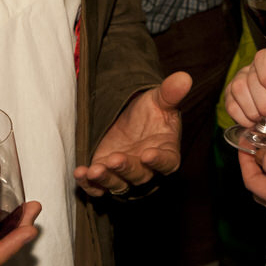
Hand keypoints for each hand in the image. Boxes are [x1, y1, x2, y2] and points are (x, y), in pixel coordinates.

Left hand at [75, 72, 189, 196]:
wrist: (130, 118)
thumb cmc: (152, 112)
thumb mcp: (160, 99)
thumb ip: (171, 92)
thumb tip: (184, 77)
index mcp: (167, 153)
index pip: (166, 162)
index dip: (158, 161)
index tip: (148, 154)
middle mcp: (147, 170)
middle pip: (139, 176)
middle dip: (126, 169)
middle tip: (114, 159)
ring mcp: (126, 175)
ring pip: (118, 185)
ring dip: (106, 179)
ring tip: (93, 170)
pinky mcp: (107, 176)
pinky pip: (98, 187)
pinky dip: (89, 184)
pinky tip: (80, 173)